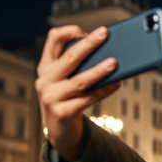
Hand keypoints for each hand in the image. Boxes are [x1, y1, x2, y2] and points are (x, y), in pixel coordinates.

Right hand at [35, 25, 120, 160]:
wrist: (61, 130)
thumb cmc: (69, 100)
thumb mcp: (67, 80)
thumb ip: (80, 67)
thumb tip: (108, 54)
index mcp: (46, 67)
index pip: (53, 39)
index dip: (69, 32)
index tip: (86, 31)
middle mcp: (45, 80)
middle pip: (69, 57)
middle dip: (88, 43)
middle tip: (104, 33)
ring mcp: (52, 97)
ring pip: (80, 80)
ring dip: (99, 70)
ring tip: (114, 62)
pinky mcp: (63, 112)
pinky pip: (88, 99)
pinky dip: (104, 91)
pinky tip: (116, 84)